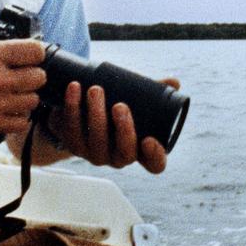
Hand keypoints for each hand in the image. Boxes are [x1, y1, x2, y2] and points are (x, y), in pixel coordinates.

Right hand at [0, 10, 45, 138]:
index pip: (36, 52)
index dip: (35, 52)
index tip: (28, 56)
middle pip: (39, 77)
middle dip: (33, 74)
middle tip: (22, 75)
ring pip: (33, 101)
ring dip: (26, 96)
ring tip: (15, 94)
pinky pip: (21, 123)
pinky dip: (18, 117)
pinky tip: (8, 109)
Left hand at [49, 78, 179, 174]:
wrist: (79, 110)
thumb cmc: (114, 107)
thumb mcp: (135, 100)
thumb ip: (154, 92)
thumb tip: (174, 82)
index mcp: (139, 150)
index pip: (154, 164)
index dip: (155, 156)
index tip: (150, 140)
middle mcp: (118, 157)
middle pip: (124, 153)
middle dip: (123, 130)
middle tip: (120, 105)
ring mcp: (95, 153)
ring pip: (96, 141)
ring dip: (95, 114)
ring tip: (95, 89)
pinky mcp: (73, 144)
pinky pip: (71, 129)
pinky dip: (72, 107)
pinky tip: (74, 88)